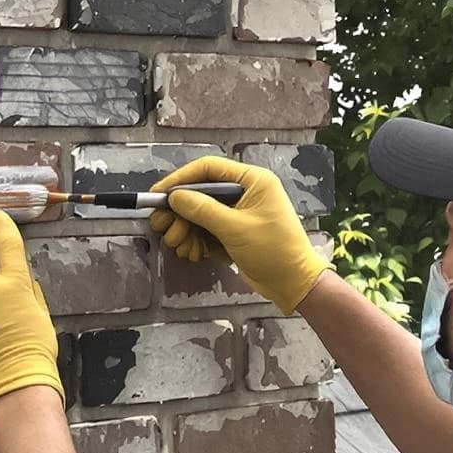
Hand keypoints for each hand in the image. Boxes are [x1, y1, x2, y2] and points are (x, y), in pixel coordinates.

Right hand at [148, 156, 327, 311]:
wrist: (293, 284)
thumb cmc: (274, 252)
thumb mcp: (236, 229)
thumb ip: (203, 210)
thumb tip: (175, 197)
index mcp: (253, 181)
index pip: (208, 169)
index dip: (180, 179)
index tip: (159, 194)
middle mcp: (245, 191)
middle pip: (200, 192)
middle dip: (179, 211)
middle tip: (162, 226)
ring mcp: (238, 212)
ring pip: (200, 213)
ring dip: (185, 229)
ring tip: (180, 245)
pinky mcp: (234, 230)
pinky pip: (206, 229)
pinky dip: (196, 240)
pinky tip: (194, 252)